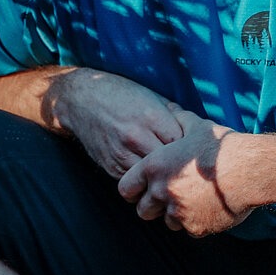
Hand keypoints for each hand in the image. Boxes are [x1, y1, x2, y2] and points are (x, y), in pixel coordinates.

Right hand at [46, 69, 181, 177]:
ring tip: (169, 176)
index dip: (189, 148)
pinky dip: (143, 180)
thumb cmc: (119, 93)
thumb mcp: (151, 97)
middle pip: (169, 164)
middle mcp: (137, 137)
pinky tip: (149, 175)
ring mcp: (122, 154)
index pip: (183, 144)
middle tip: (185, 168)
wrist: (79, 99)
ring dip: (160, 178)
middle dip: (178, 166)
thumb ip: (173, 116)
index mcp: (152, 118)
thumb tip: (195, 132)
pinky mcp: (110, 166)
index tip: (191, 149)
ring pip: (152, 178)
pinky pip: (135, 181)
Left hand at [117, 110, 256, 236]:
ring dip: (175, 215)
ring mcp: (178, 212)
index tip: (141, 190)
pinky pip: (189, 229)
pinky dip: (195, 222)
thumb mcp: (197, 126)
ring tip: (191, 201)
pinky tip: (207, 208)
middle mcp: (162, 192)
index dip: (132, 189)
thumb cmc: (221, 146)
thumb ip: (179, 119)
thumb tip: (171, 107)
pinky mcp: (196, 227)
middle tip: (167, 199)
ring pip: (167, 222)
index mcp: (155, 168)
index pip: (125, 188)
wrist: (250, 170)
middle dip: (152, 207)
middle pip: (143, 211)